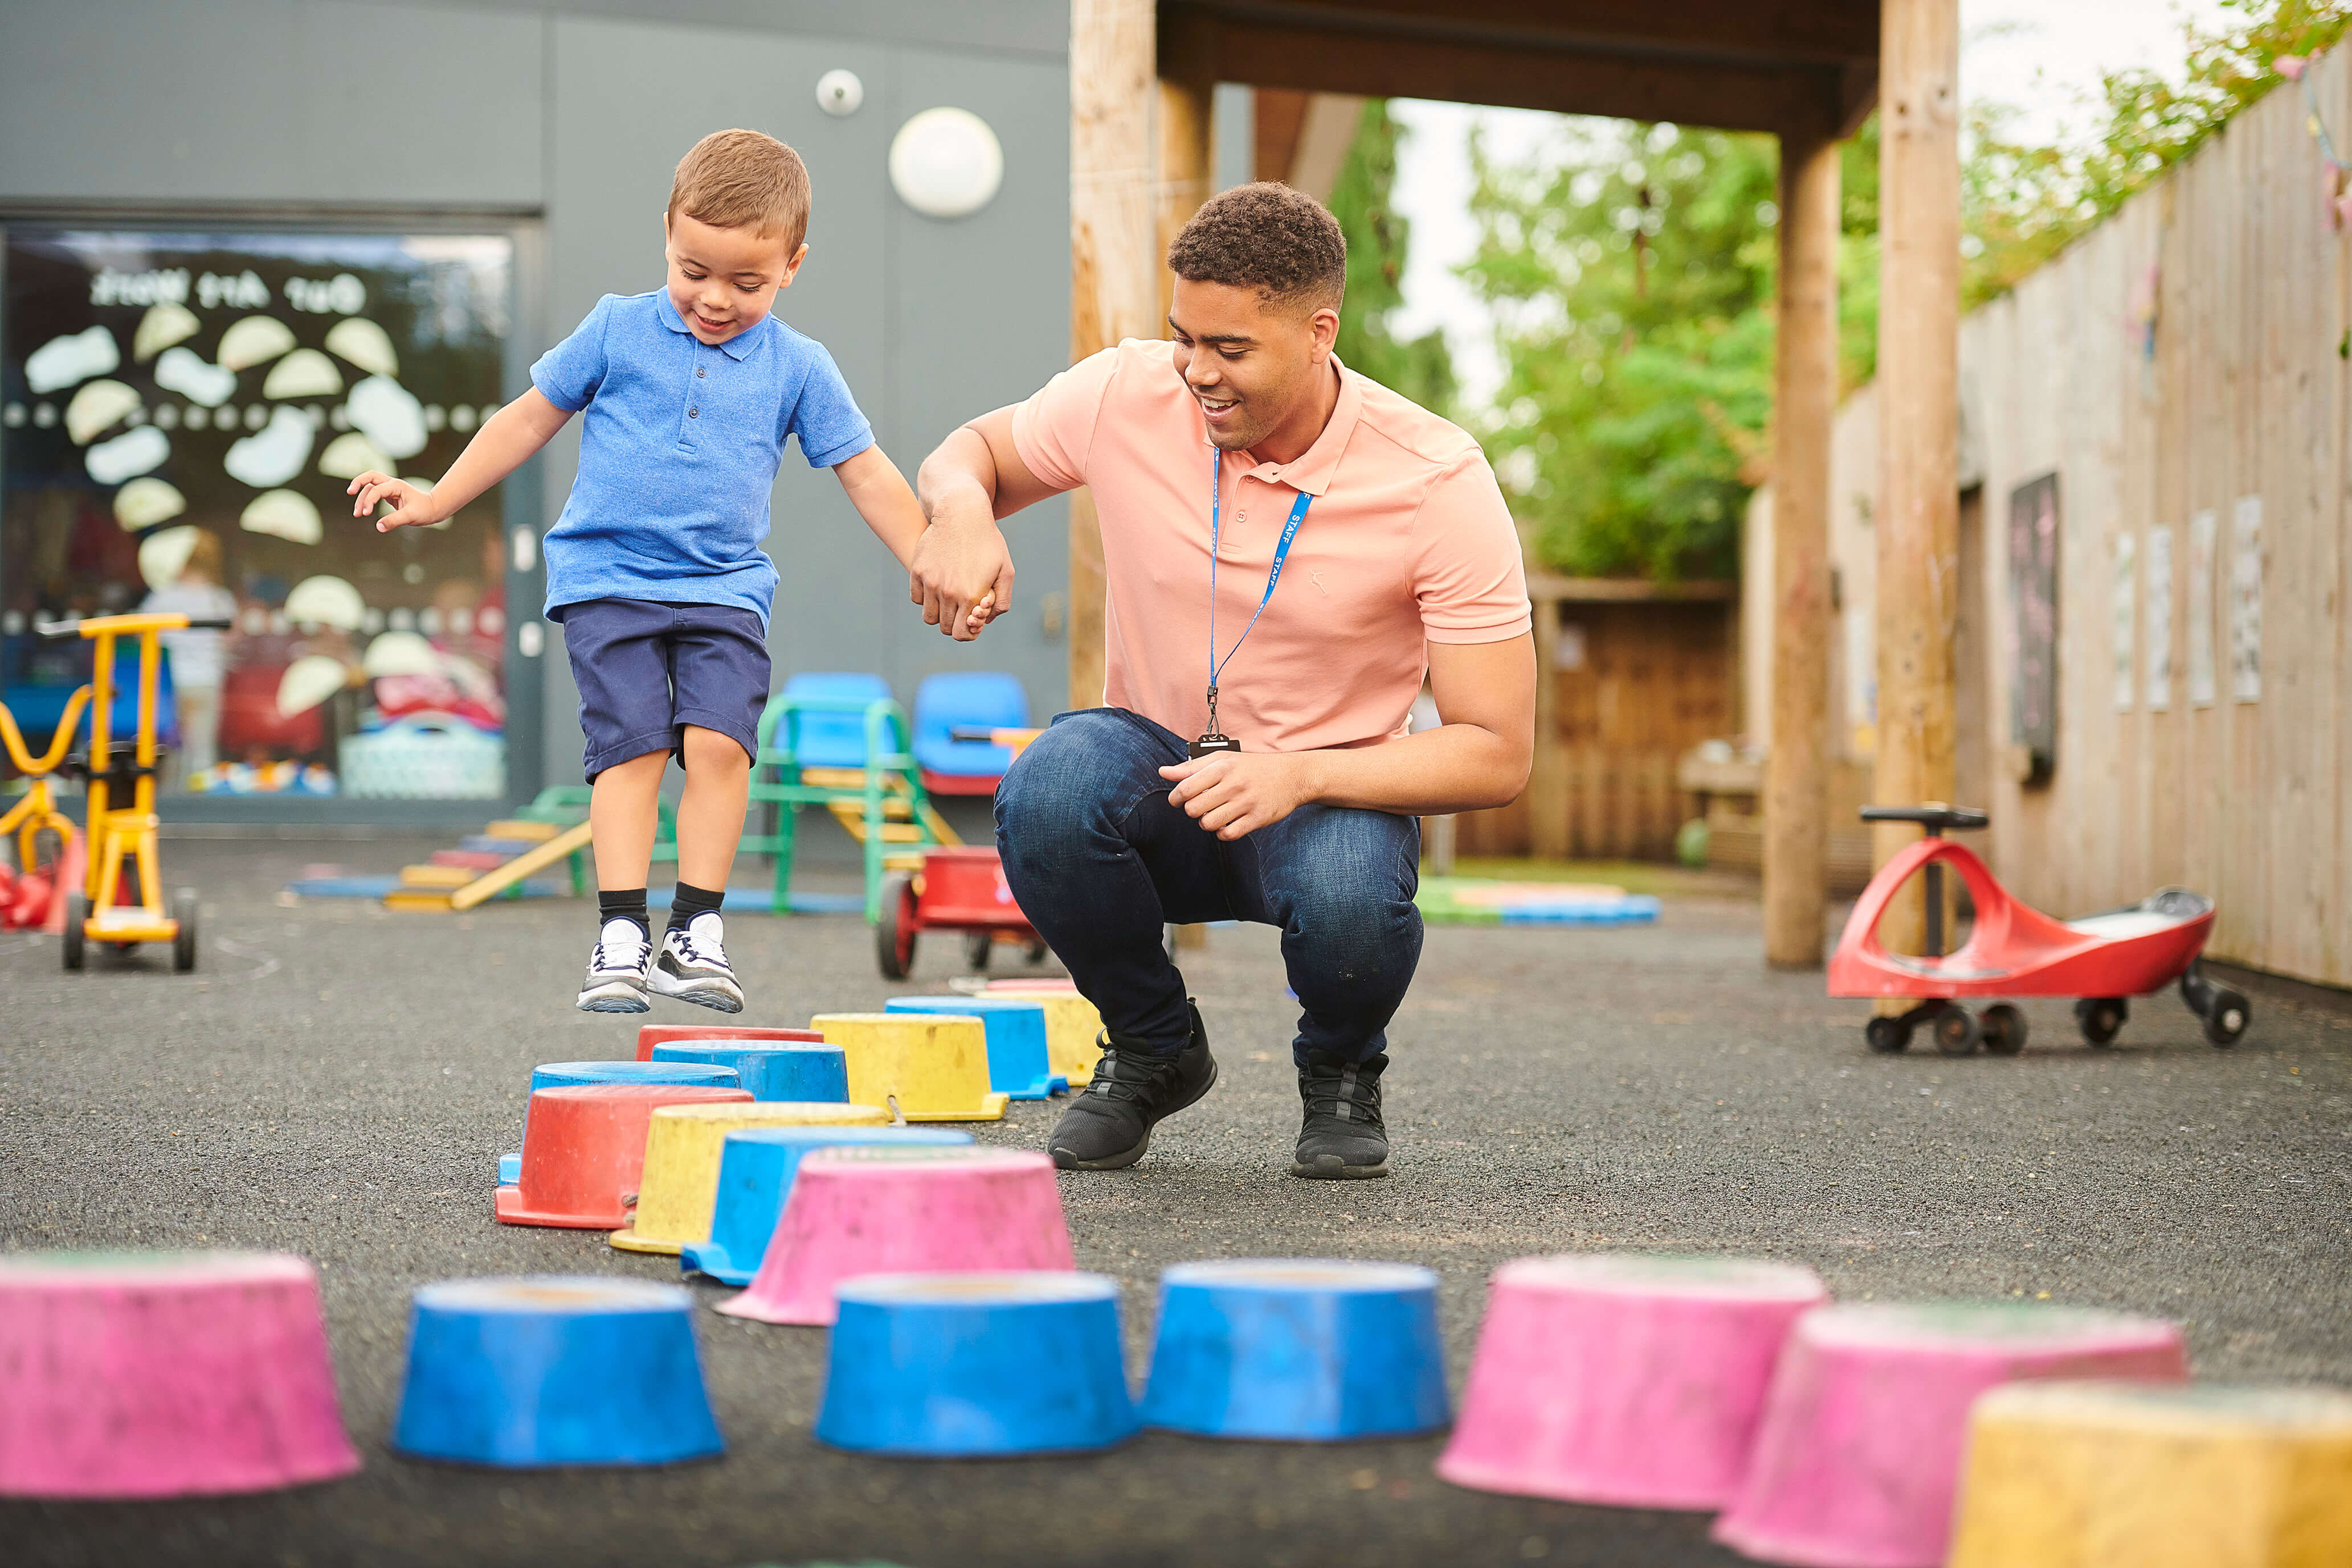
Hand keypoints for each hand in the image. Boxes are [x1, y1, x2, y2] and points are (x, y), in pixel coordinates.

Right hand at [347, 471, 442, 532]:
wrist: (433, 509)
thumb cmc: (424, 511)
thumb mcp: (410, 517)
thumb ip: (394, 521)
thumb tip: (378, 527)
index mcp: (397, 486)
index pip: (377, 489)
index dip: (369, 501)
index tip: (366, 514)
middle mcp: (392, 484)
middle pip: (370, 476)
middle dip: (358, 482)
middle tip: (349, 492)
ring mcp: (389, 488)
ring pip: (369, 487)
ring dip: (361, 498)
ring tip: (357, 515)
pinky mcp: (388, 495)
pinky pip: (373, 494)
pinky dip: (366, 500)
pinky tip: (363, 511)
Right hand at [908, 508, 1014, 640]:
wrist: (961, 513)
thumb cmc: (988, 542)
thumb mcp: (1006, 570)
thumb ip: (1002, 601)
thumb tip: (986, 620)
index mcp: (971, 596)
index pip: (962, 634)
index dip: (968, 632)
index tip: (971, 620)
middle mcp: (948, 593)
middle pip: (945, 628)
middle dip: (955, 623)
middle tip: (962, 608)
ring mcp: (930, 582)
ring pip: (929, 617)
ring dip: (939, 613)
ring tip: (949, 599)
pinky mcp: (918, 571)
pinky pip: (917, 599)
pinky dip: (926, 598)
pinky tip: (937, 586)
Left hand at [1158, 751, 1320, 839]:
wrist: (1292, 775)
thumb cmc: (1252, 767)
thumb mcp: (1222, 760)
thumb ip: (1191, 767)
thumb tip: (1163, 772)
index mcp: (1222, 767)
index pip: (1185, 788)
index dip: (1175, 798)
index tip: (1177, 800)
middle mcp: (1233, 784)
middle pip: (1193, 809)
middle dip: (1192, 811)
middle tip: (1201, 806)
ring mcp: (1246, 803)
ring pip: (1208, 824)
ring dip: (1207, 822)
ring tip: (1215, 814)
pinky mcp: (1257, 819)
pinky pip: (1228, 834)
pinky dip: (1223, 832)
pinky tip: (1227, 823)